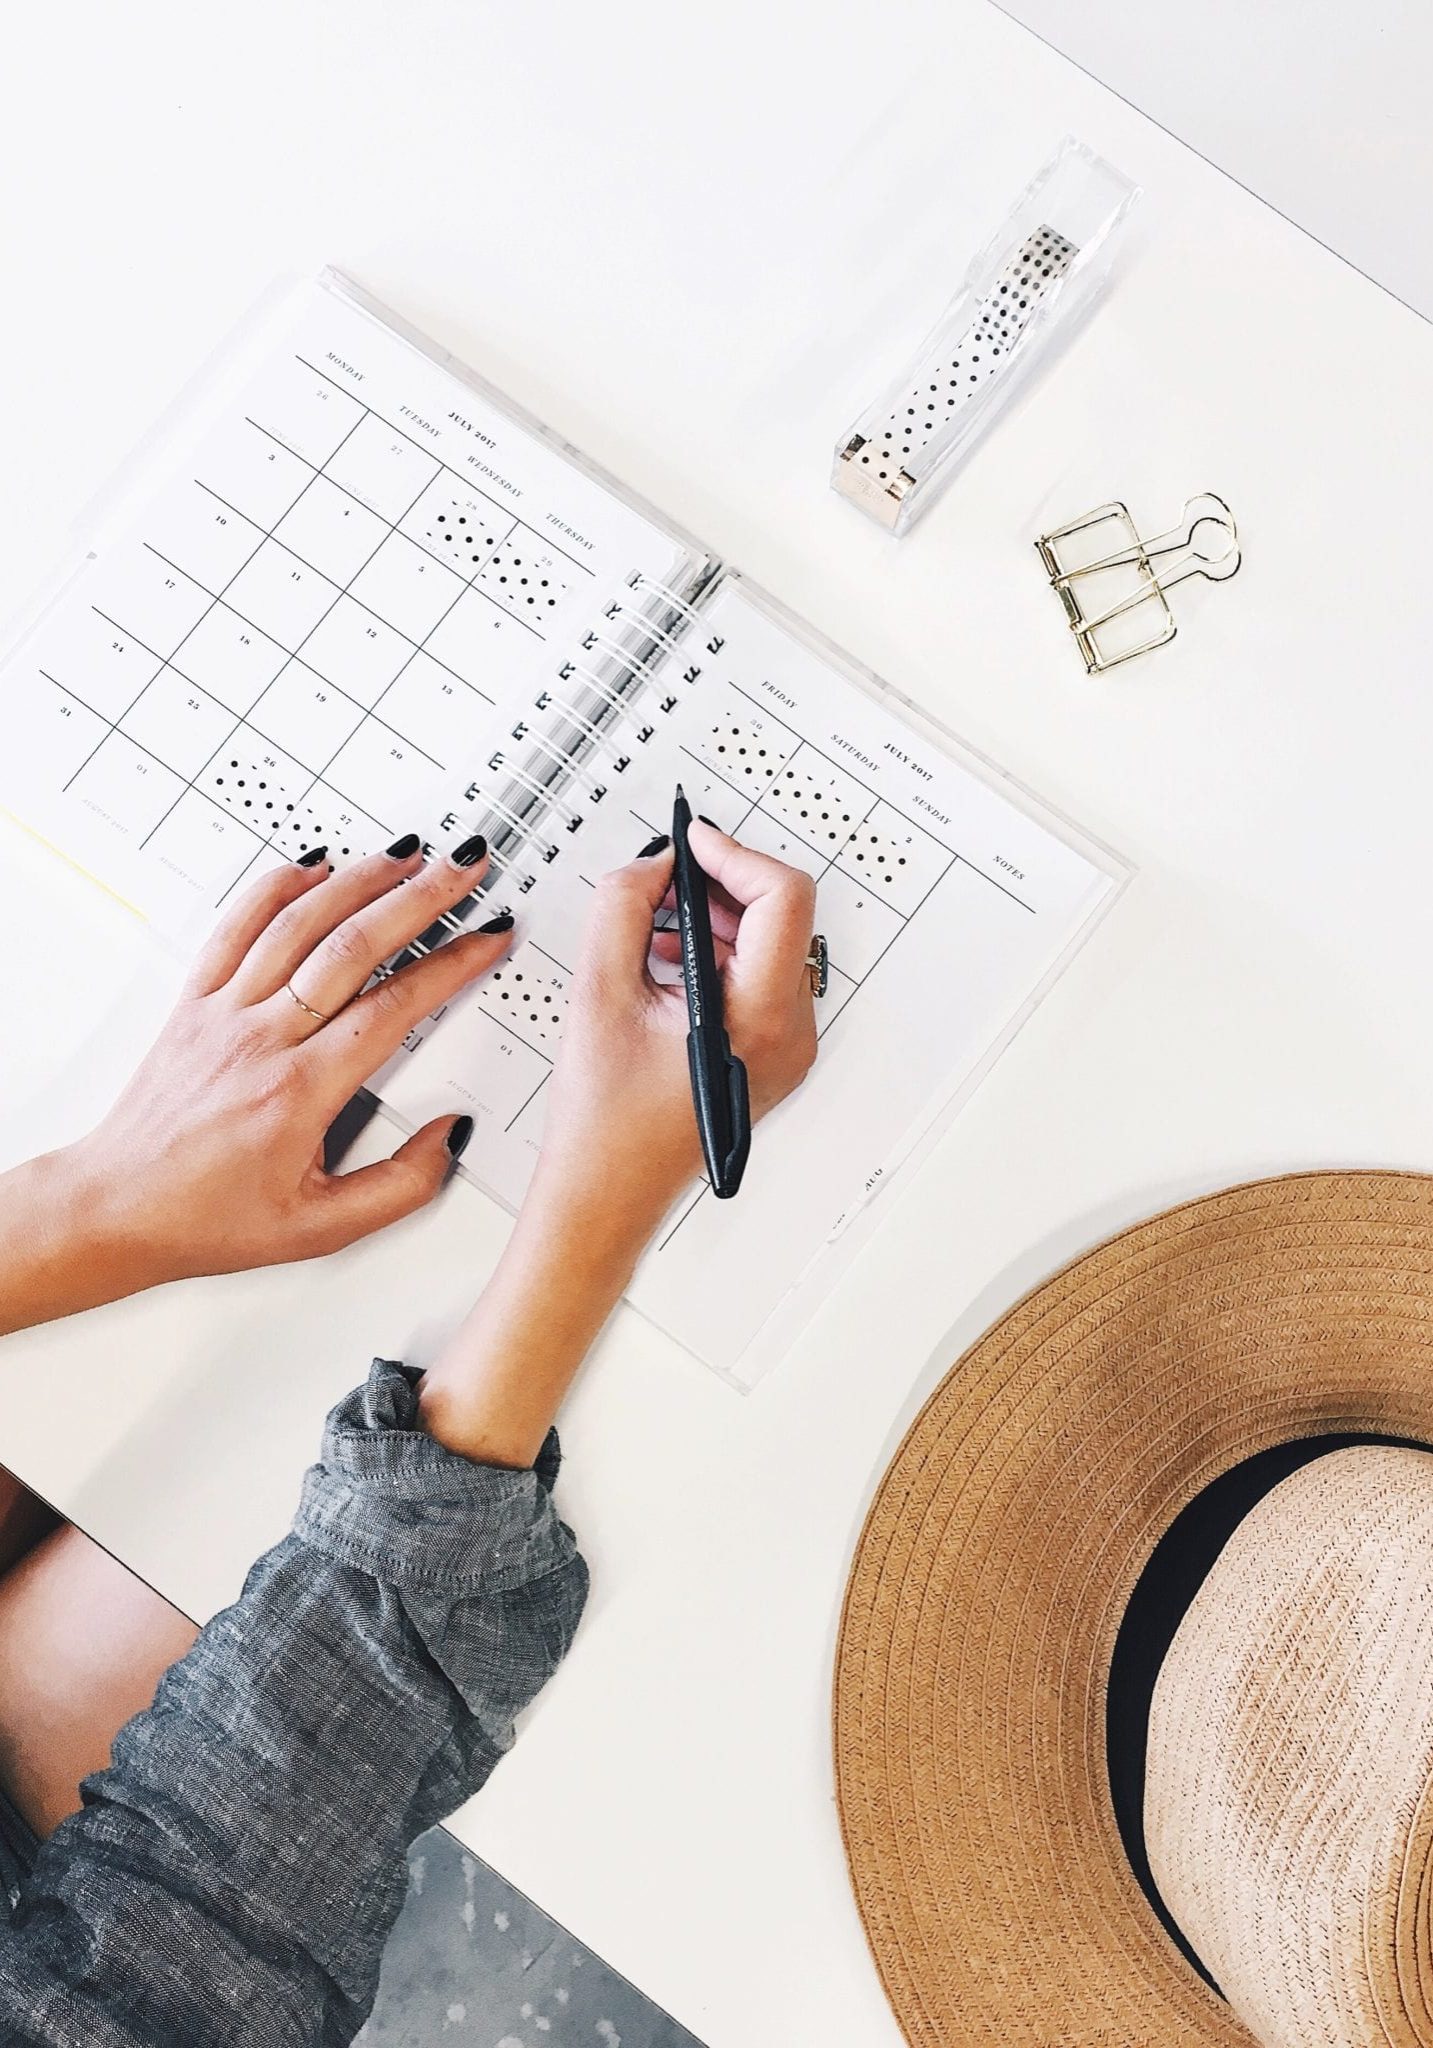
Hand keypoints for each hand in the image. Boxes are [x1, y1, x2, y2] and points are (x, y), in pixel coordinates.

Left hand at [2, 836, 512, 1330]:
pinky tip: (312, 867)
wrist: (116, 1209)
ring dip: (359, 880)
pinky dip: (276, 887)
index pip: (393, 1007)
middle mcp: (261, 1040)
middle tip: (462, 869)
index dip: (450, 965)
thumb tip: (448, 1137)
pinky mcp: (192, 1003)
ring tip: (406, 854)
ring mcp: (222, 1014)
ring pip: (298, 924)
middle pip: (352, 946)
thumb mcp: (321, 1230)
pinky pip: (235, 927)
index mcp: (299, 1092)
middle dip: (419, 898)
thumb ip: (399, 1187)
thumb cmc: (207, 1219)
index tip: (486, 938)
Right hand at [418, 821, 819, 1465]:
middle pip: (781, 917)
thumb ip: (623, 908)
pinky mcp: (768, 1054)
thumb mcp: (598, 994)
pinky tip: (663, 962)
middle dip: (720, 885)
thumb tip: (651, 864)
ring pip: (769, 945)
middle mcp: (790, 1034)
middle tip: (663, 876)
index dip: (733, 855)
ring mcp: (785, 1047)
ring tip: (652, 925)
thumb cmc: (603, 1125)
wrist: (604, 1197)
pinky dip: (714, 953)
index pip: (783, 898)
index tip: (690, 842)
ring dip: (713, 918)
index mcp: (761, 1019)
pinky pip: (756, 978)